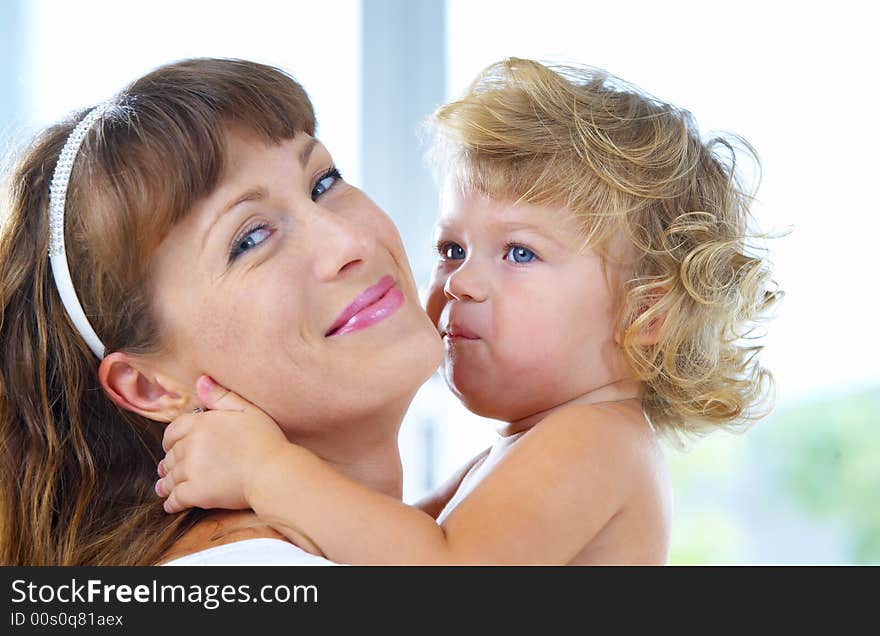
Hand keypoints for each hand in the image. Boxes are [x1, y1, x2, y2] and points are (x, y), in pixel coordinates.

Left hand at [156, 375, 288, 513]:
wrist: (274, 471)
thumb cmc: (266, 440)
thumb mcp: (248, 410)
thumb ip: (221, 396)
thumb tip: (201, 380)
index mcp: (201, 423)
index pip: (172, 431)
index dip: (171, 440)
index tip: (172, 447)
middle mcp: (190, 445)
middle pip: (171, 455)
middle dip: (170, 462)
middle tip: (169, 469)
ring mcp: (191, 469)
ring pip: (170, 477)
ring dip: (167, 483)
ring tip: (165, 487)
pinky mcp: (195, 492)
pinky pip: (174, 498)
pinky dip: (171, 502)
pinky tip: (172, 505)